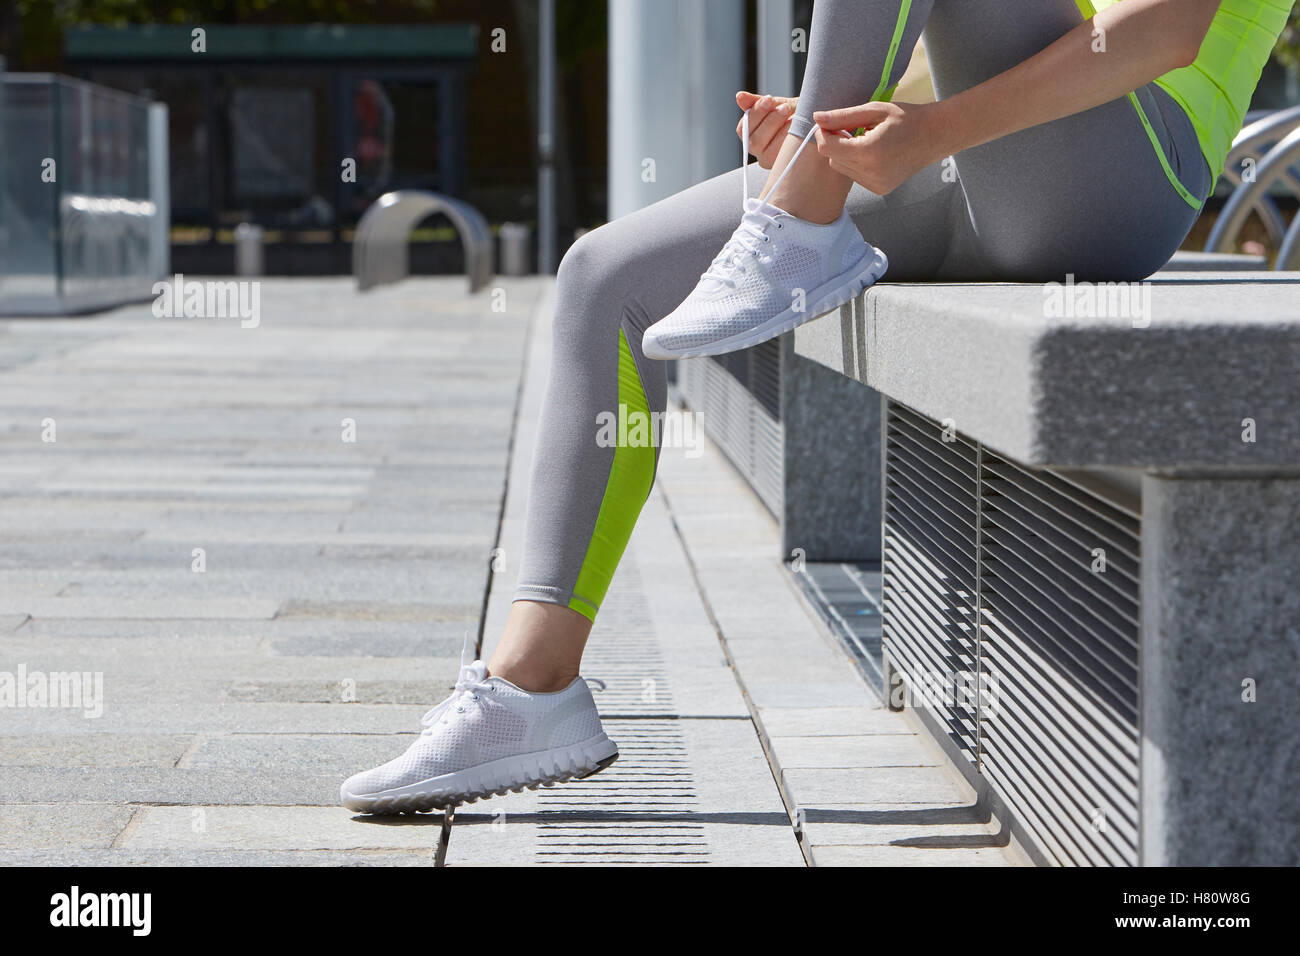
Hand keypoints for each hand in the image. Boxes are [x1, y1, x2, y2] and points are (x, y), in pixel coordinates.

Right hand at [736, 91, 797, 168]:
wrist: (814, 125)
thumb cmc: (793, 114)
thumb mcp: (776, 105)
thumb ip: (757, 102)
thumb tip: (739, 96)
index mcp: (751, 135)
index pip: (743, 128)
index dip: (755, 113)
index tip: (769, 99)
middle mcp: (758, 151)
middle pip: (754, 141)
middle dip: (770, 122)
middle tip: (785, 107)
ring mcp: (770, 161)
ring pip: (768, 151)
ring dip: (782, 132)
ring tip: (795, 118)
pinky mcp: (784, 167)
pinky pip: (785, 157)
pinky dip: (792, 142)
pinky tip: (801, 130)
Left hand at [813, 101, 941, 195]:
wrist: (935, 136)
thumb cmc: (906, 118)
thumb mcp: (874, 110)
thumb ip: (843, 116)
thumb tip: (816, 117)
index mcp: (869, 152)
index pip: (827, 148)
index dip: (823, 134)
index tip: (831, 123)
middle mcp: (872, 173)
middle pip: (831, 159)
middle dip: (834, 143)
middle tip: (851, 128)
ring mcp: (876, 184)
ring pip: (841, 169)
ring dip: (845, 154)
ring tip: (865, 140)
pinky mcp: (880, 189)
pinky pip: (855, 176)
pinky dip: (856, 164)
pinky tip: (873, 153)